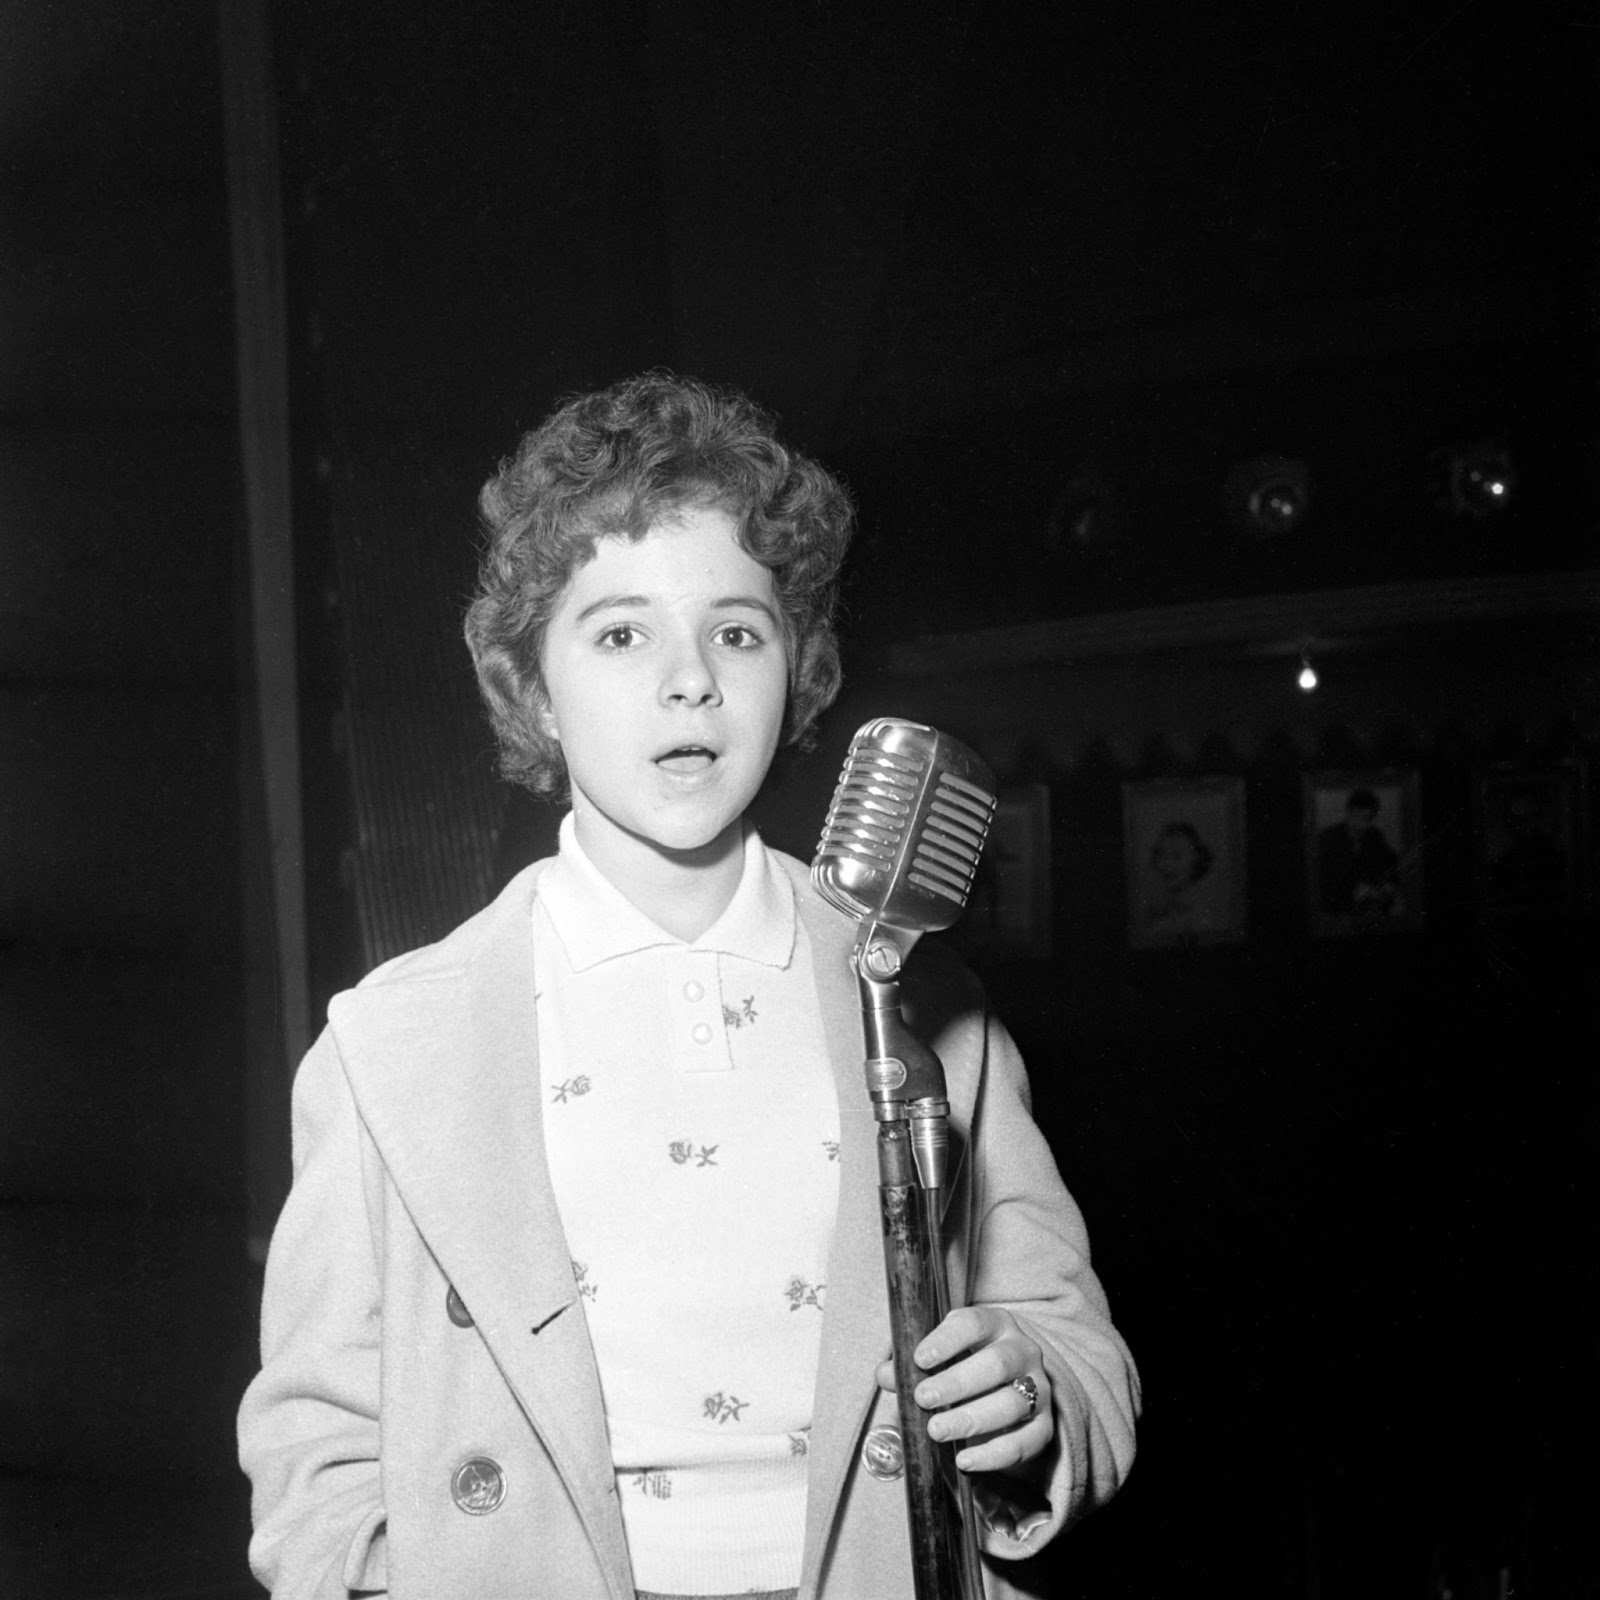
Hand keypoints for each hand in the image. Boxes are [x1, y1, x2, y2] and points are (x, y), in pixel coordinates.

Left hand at [875, 1305, 1051, 1475]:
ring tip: (936, 1430)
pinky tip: (964, 1460)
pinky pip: (1025, 1442)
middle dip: (956, 1383)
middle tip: (923, 1399)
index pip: (974, 1324)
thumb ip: (915, 1364)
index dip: (947, 1340)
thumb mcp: (943, 1354)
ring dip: (971, 1419)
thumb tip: (886, 1374)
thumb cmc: (967, 1363)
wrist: (1012, 1384)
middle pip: (997, 1364)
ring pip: (1012, 1403)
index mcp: (995, 1324)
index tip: (919, 1359)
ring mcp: (1038, 1388)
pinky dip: (993, 1454)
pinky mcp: (1044, 1425)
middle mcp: (1022, 1351)